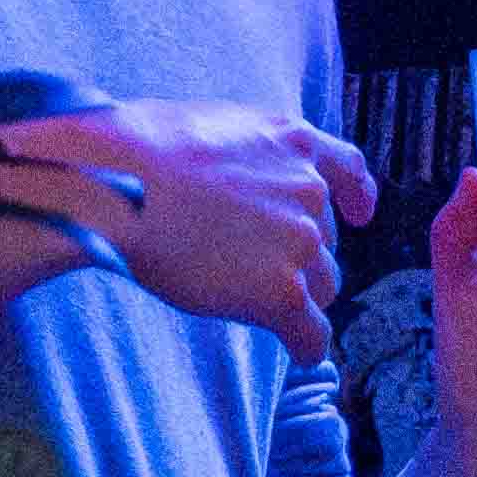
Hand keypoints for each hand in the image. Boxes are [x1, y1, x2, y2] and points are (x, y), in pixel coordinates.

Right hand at [0, 100, 378, 363]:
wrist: (116, 183)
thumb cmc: (139, 151)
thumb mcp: (210, 124)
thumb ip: (247, 151)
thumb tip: (239, 175)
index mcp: (292, 142)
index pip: (346, 167)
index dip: (355, 195)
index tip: (360, 213)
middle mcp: (308, 190)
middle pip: (323, 242)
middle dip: (295, 255)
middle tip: (244, 262)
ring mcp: (299, 243)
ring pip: (319, 288)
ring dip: (293, 296)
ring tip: (241, 295)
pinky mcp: (282, 292)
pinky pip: (312, 334)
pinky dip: (306, 345)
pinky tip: (296, 351)